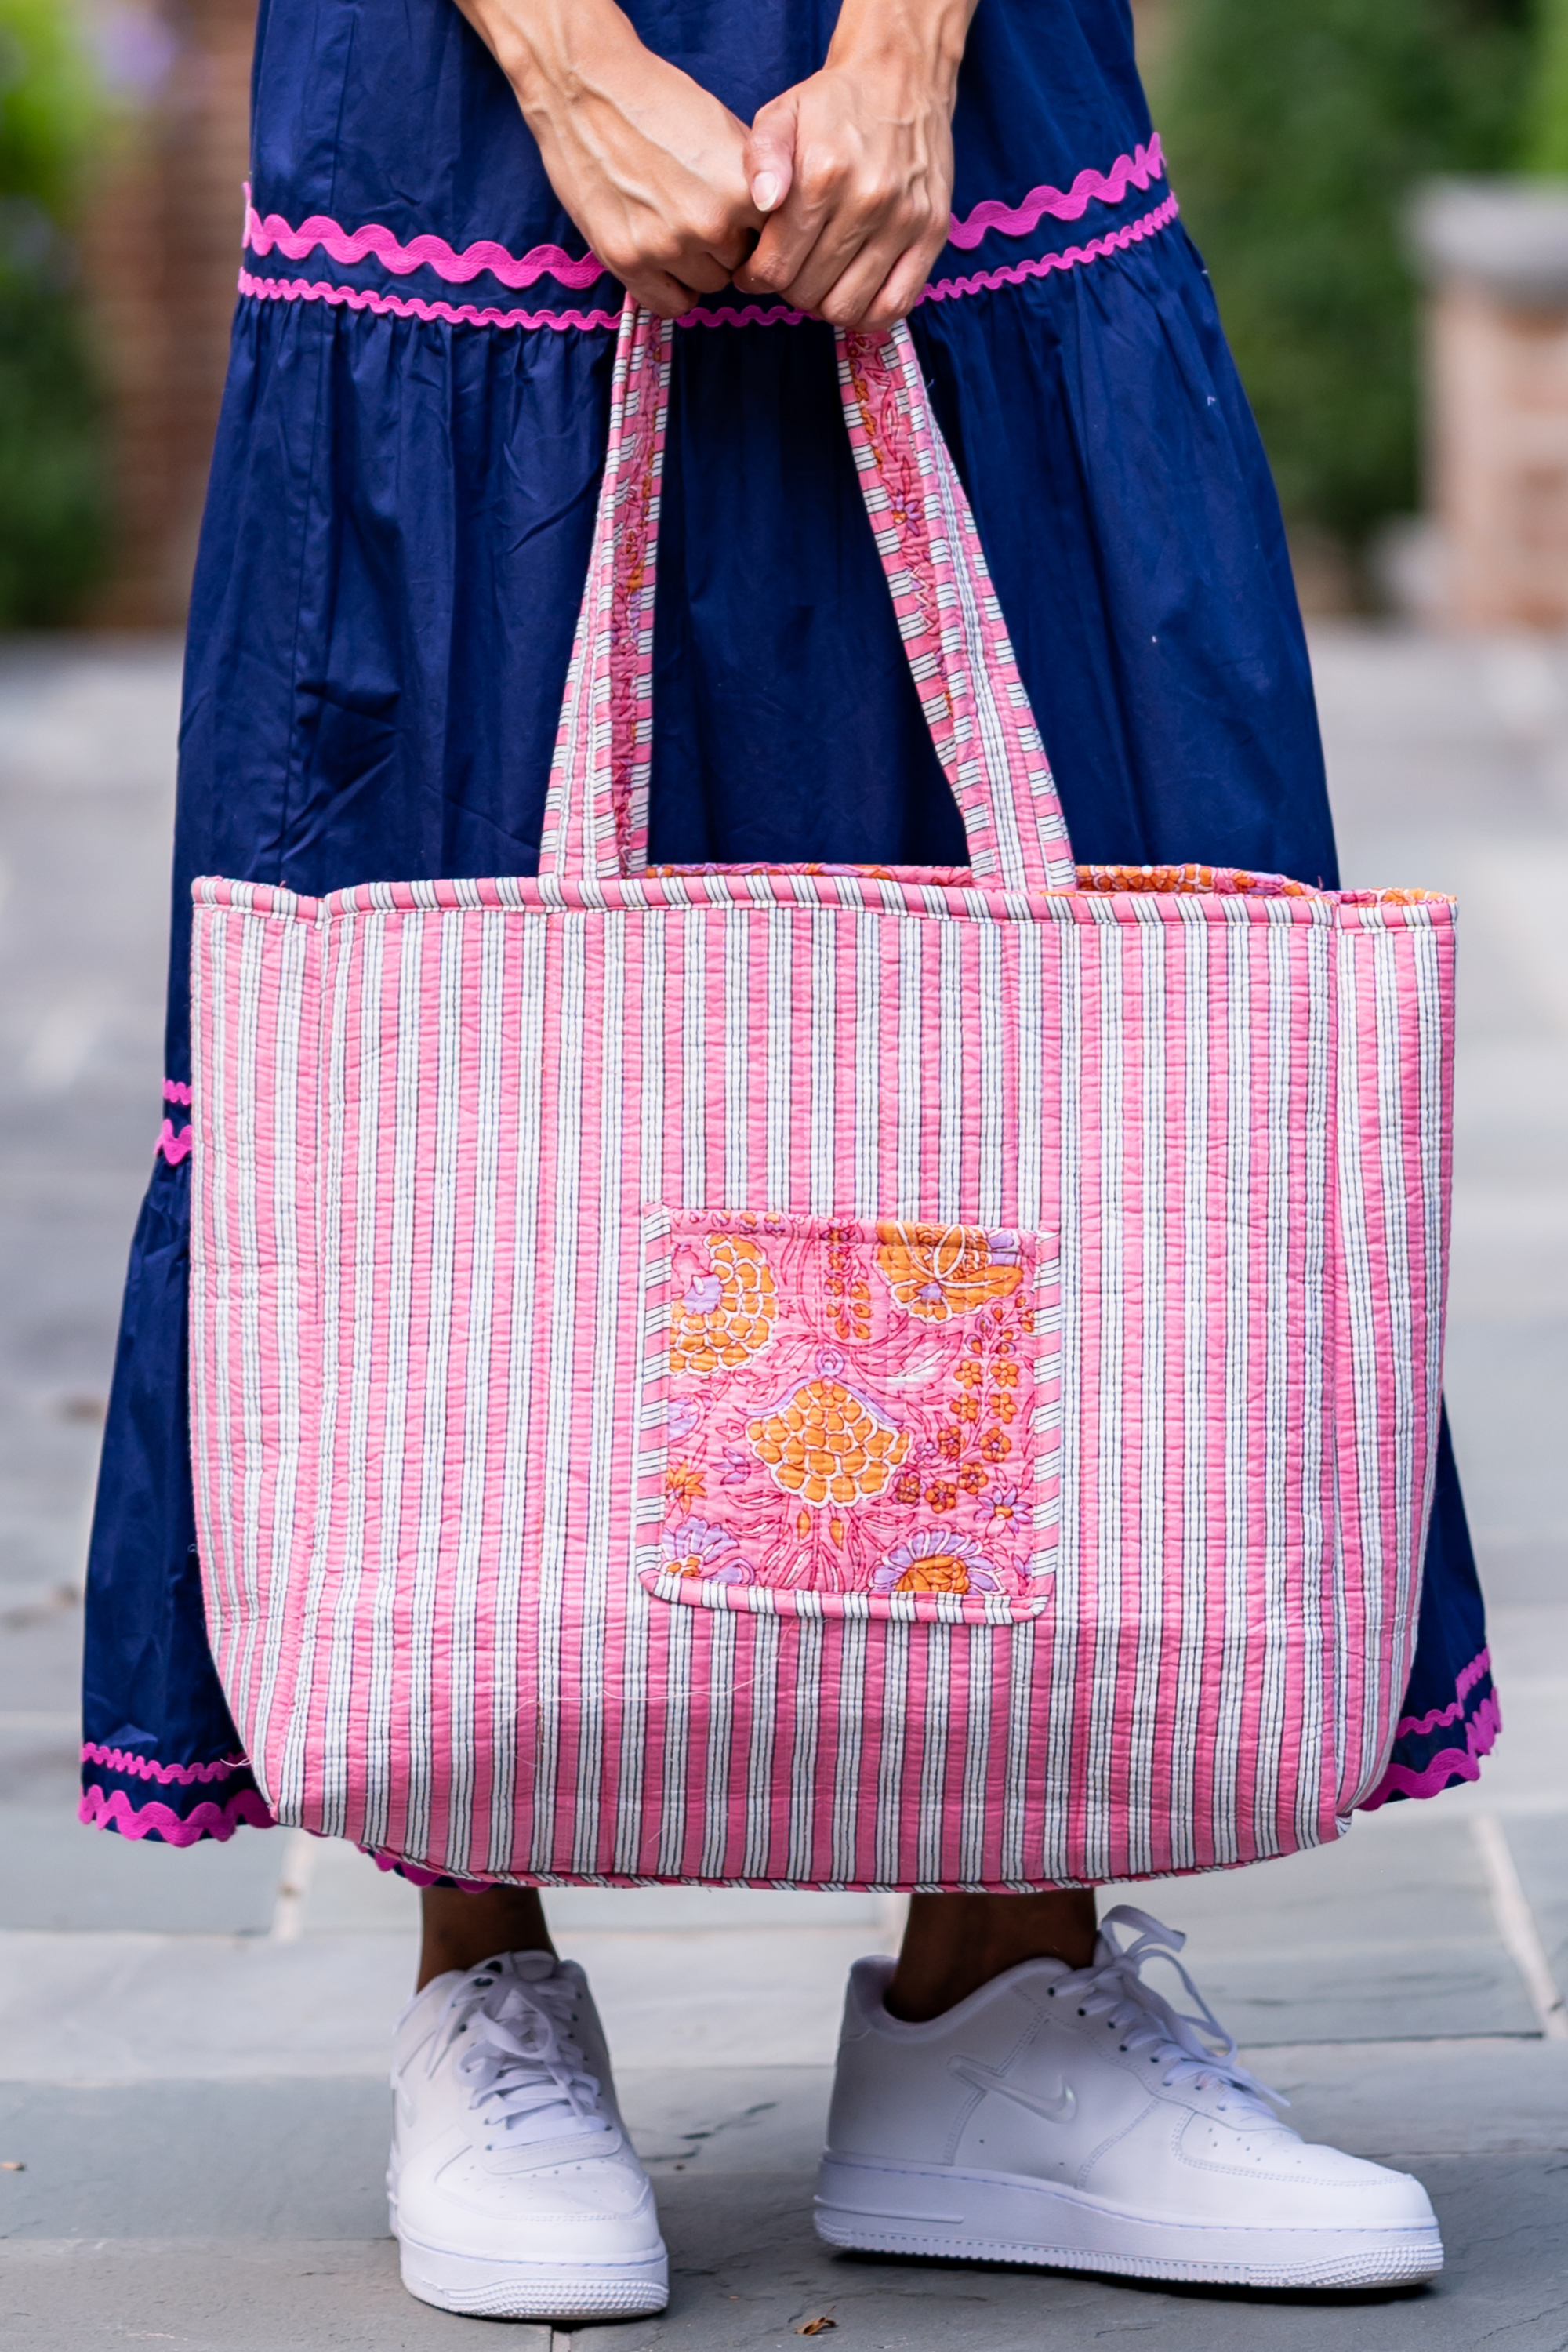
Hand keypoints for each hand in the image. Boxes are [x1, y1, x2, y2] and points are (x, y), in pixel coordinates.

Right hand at [454, 0, 760, 316]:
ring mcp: (666, 245)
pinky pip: (670, 305)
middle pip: (740, 264)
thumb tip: (772, 223)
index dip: (756, 227)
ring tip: (676, 227)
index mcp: (744, 190)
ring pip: (708, 284)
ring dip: (698, 265)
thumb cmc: (658, 101)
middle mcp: (710, 224)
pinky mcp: (626, 260)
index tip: (741, 216)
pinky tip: (664, 262)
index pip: (773, 239)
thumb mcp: (726, 130)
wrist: (586, 87)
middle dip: (726, 244)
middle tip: (698, 213)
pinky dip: (672, 290)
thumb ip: (754, 181)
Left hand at [734, 0, 977, 329]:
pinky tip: (852, 296)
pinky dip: (868, 316)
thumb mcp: (782, 113)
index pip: (776, 266)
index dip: (756, 279)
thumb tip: (762, 202)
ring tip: (818, 279)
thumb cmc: (834, 104)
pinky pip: (896, 306)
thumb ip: (760, 157)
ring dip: (824, 304)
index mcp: (823, 175)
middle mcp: (867, 202)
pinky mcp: (932, 233)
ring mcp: (904, 221)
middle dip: (788, 289)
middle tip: (788, 270)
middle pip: (808, 292)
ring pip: (848, 307)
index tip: (754, 271)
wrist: (901, 76)